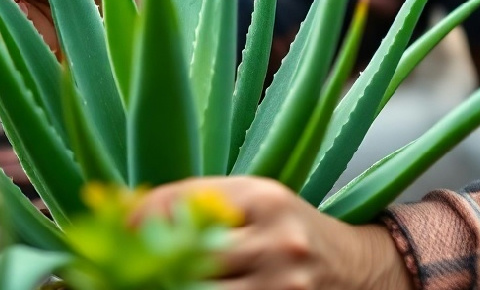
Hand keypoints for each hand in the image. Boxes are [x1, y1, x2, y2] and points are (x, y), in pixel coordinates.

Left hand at [135, 177, 412, 289]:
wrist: (362, 271)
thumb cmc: (294, 234)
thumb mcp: (258, 205)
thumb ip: (205, 206)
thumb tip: (128, 216)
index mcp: (264, 197)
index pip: (185, 201)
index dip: (141, 216)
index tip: (117, 226)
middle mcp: (275, 239)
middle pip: (188, 256)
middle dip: (147, 264)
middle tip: (120, 267)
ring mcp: (282, 284)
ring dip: (168, 286)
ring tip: (149, 281)